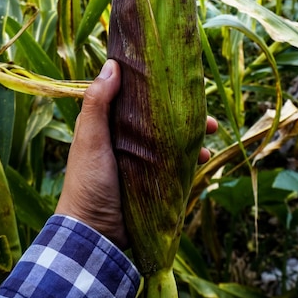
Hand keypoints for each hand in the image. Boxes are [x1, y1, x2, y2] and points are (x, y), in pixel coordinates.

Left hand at [56, 59, 216, 249]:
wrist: (94, 233)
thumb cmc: (87, 181)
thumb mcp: (91, 138)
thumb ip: (98, 103)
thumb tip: (112, 64)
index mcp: (108, 122)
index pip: (134, 95)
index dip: (156, 86)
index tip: (178, 78)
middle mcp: (124, 136)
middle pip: (159, 116)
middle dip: (183, 112)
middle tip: (206, 114)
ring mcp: (139, 157)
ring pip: (170, 138)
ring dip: (191, 134)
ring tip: (210, 136)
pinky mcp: (151, 178)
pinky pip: (174, 162)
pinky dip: (189, 157)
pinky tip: (202, 159)